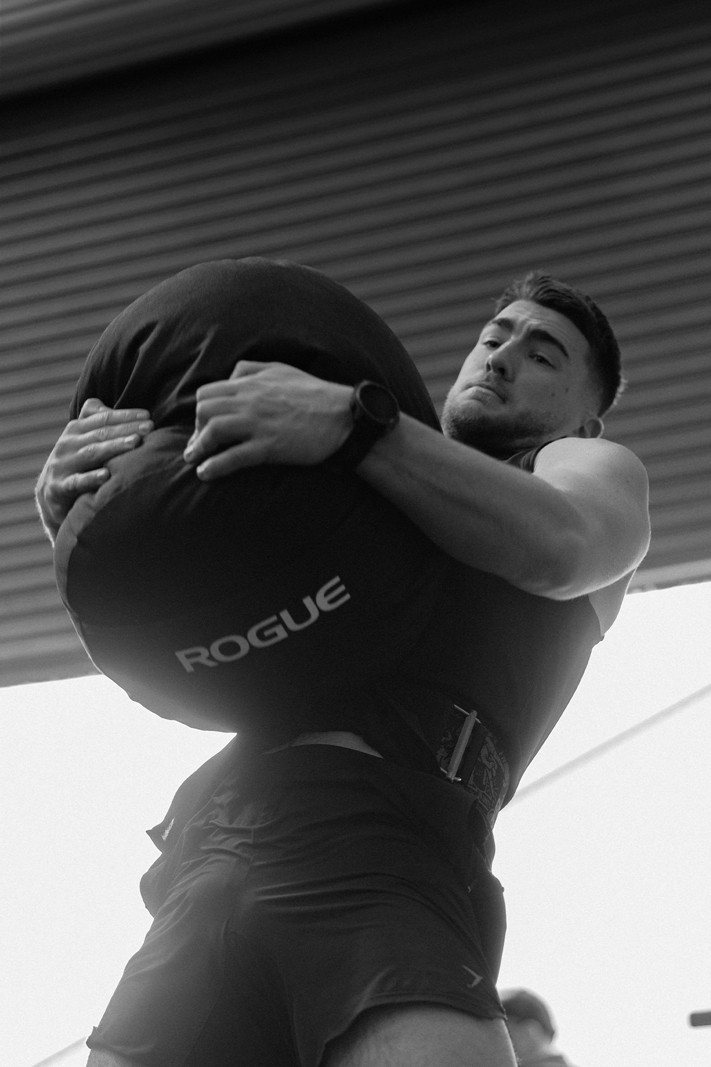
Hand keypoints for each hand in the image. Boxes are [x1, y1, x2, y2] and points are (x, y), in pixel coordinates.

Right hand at [35, 398, 152, 541]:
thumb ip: (101, 423)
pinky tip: (106, 475)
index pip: (104, 418)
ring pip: (91, 453)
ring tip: (135, 443)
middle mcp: (67, 443)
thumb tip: (132, 412)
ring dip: (114, 447)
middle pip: (101, 433)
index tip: (148, 416)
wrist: (51, 495)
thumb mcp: (86, 440)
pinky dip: (91, 478)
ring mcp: (62, 464)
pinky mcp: (59, 487)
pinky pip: (76, 482)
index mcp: (76, 429)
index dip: (126, 415)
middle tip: (149, 427)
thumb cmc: (78, 463)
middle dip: (126, 429)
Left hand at [184, 361, 351, 479]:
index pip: (208, 392)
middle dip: (196, 428)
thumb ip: (251, 369)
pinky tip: (205, 474)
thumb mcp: (281, 369)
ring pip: (213, 431)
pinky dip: (214, 466)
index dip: (201, 410)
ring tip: (194, 459)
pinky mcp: (268, 446)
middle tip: (199, 444)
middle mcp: (250, 400)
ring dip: (198, 447)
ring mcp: (258, 424)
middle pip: (204, 410)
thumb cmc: (315, 394)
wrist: (343, 417)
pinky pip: (233, 457)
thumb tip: (231, 375)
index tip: (204, 425)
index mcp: (251, 382)